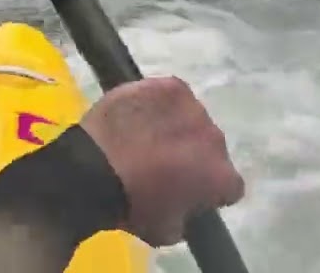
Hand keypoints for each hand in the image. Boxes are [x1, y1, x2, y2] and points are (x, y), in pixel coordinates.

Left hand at [81, 76, 245, 245]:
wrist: (92, 170)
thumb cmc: (131, 206)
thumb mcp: (167, 232)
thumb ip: (187, 216)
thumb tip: (184, 206)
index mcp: (223, 178)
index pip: (227, 185)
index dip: (206, 188)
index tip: (186, 188)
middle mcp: (216, 140)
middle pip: (208, 147)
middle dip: (190, 153)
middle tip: (160, 161)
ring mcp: (193, 108)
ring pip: (189, 117)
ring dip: (174, 125)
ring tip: (143, 134)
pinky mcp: (169, 86)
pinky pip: (169, 93)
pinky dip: (157, 101)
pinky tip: (137, 111)